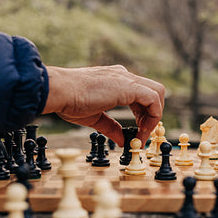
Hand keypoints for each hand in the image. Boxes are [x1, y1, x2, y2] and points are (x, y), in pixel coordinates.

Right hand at [42, 65, 164, 145]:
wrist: (59, 91)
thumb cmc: (68, 101)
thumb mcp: (94, 117)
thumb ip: (111, 127)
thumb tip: (122, 141)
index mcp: (115, 80)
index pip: (140, 94)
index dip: (143, 114)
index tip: (137, 132)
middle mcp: (123, 76)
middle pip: (153, 91)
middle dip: (153, 113)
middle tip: (143, 132)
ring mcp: (126, 79)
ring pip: (157, 92)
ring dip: (154, 116)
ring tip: (142, 134)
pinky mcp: (128, 86)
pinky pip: (153, 99)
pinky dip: (152, 116)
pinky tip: (141, 130)